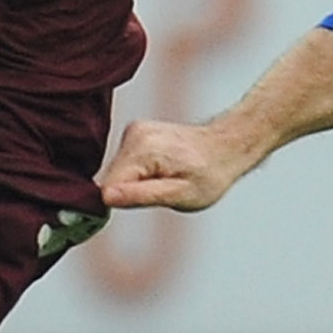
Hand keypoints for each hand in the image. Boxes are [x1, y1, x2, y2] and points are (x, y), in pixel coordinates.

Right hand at [98, 117, 254, 212]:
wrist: (225, 148)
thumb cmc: (210, 175)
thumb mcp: (180, 195)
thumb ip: (142, 195)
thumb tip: (107, 197)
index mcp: (144, 149)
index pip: (108, 186)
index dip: (123, 201)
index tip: (147, 201)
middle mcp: (135, 134)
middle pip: (111, 178)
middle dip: (130, 191)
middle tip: (162, 190)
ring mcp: (134, 130)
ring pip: (116, 171)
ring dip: (135, 182)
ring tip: (165, 178)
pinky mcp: (135, 132)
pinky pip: (124, 162)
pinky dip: (138, 172)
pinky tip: (161, 169)